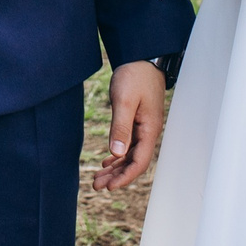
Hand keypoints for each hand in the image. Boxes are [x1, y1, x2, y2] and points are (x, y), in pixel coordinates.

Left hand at [92, 61, 167, 190]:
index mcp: (149, 130)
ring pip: (130, 155)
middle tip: (97, 186)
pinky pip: (129, 145)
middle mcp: (149, 132)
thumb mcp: (125, 101)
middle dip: (117, 177)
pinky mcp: (137, 121)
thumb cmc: (134, 77)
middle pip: (134, 162)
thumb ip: (121, 127)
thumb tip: (116, 154)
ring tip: (98, 178)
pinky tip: (107, 162)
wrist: (141, 58)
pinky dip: (118, 156)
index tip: (110, 187)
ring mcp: (144, 127)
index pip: (139, 162)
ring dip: (115, 168)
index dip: (125, 177)